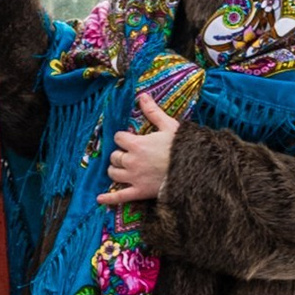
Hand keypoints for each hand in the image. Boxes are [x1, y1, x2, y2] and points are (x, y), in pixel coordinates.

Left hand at [99, 88, 180, 205]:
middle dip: (119, 154)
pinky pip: (119, 196)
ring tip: (121, 168)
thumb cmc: (183, 147)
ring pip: (113, 173)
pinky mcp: (139, 192)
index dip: (123, 138)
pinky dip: (109, 198)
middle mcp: (131, 161)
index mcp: (137, 144)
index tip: (130, 139)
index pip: (118, 138)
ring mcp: (134, 177)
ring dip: (115, 170)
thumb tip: (142, 96)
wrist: (195, 170)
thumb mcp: (169, 126)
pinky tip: (99, 199)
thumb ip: (153, 112)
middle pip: (115, 156)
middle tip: (128, 154)